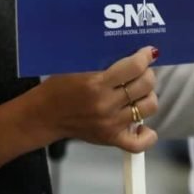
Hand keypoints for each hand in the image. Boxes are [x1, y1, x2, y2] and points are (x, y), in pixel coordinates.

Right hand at [32, 47, 159, 152]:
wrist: (45, 115)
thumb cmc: (59, 87)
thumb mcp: (77, 65)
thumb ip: (103, 60)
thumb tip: (130, 51)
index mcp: (96, 83)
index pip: (134, 67)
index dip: (145, 57)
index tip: (147, 53)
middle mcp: (106, 105)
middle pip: (145, 85)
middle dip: (147, 73)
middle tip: (141, 71)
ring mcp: (110, 124)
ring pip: (148, 108)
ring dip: (148, 96)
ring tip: (139, 92)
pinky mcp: (110, 139)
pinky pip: (138, 143)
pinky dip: (147, 134)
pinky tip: (141, 124)